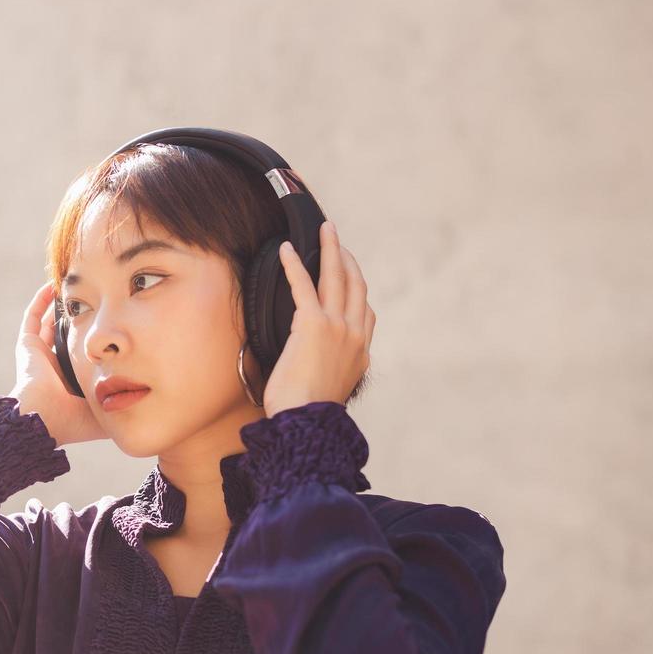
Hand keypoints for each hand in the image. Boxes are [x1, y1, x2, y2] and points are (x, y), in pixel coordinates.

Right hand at [9, 281, 109, 445]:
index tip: (115, 325)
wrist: (44, 419)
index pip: (85, 357)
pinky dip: (41, 301)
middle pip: (69, 337)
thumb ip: (120, 405)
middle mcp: (54, 368)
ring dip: (62, 308)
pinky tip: (53, 286)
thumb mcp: (104, 413)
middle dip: (81, 320)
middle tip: (97, 301)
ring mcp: (39, 356)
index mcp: (71, 383)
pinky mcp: (27, 347)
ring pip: (50, 325)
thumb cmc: (73, 420)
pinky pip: (33, 317)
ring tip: (76, 290)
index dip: (97, 343)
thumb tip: (145, 401)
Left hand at [261, 220, 376, 417]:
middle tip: (336, 236)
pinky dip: (294, 265)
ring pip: (337, 277)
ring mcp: (337, 327)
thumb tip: (319, 364)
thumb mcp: (331, 388)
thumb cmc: (308, 414)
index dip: (358, 286)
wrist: (306, 424)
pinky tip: (285, 250)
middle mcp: (355, 334)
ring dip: (330, 249)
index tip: (350, 270)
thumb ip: (332, 368)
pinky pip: (303, 285)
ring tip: (324, 229)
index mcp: (361, 351)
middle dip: (347, 257)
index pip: (366, 311)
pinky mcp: (313, 324)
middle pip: (356, 284)